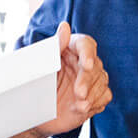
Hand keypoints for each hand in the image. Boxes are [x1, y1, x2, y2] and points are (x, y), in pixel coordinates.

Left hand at [35, 22, 110, 137]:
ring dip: (92, 94)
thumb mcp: (40, 64)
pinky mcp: (95, 96)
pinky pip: (104, 96)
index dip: (87, 52)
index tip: (85, 64)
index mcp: (70, 49)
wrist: (33, 110)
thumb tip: (65, 26)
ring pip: (102, 80)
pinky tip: (82, 108)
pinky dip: (95, 102)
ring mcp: (90, 79)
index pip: (85, 44)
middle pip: (95, 64)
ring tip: (79, 104)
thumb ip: (54, 46)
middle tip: (78, 93)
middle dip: (87, 80)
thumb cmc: (35, 82)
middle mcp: (82, 62)